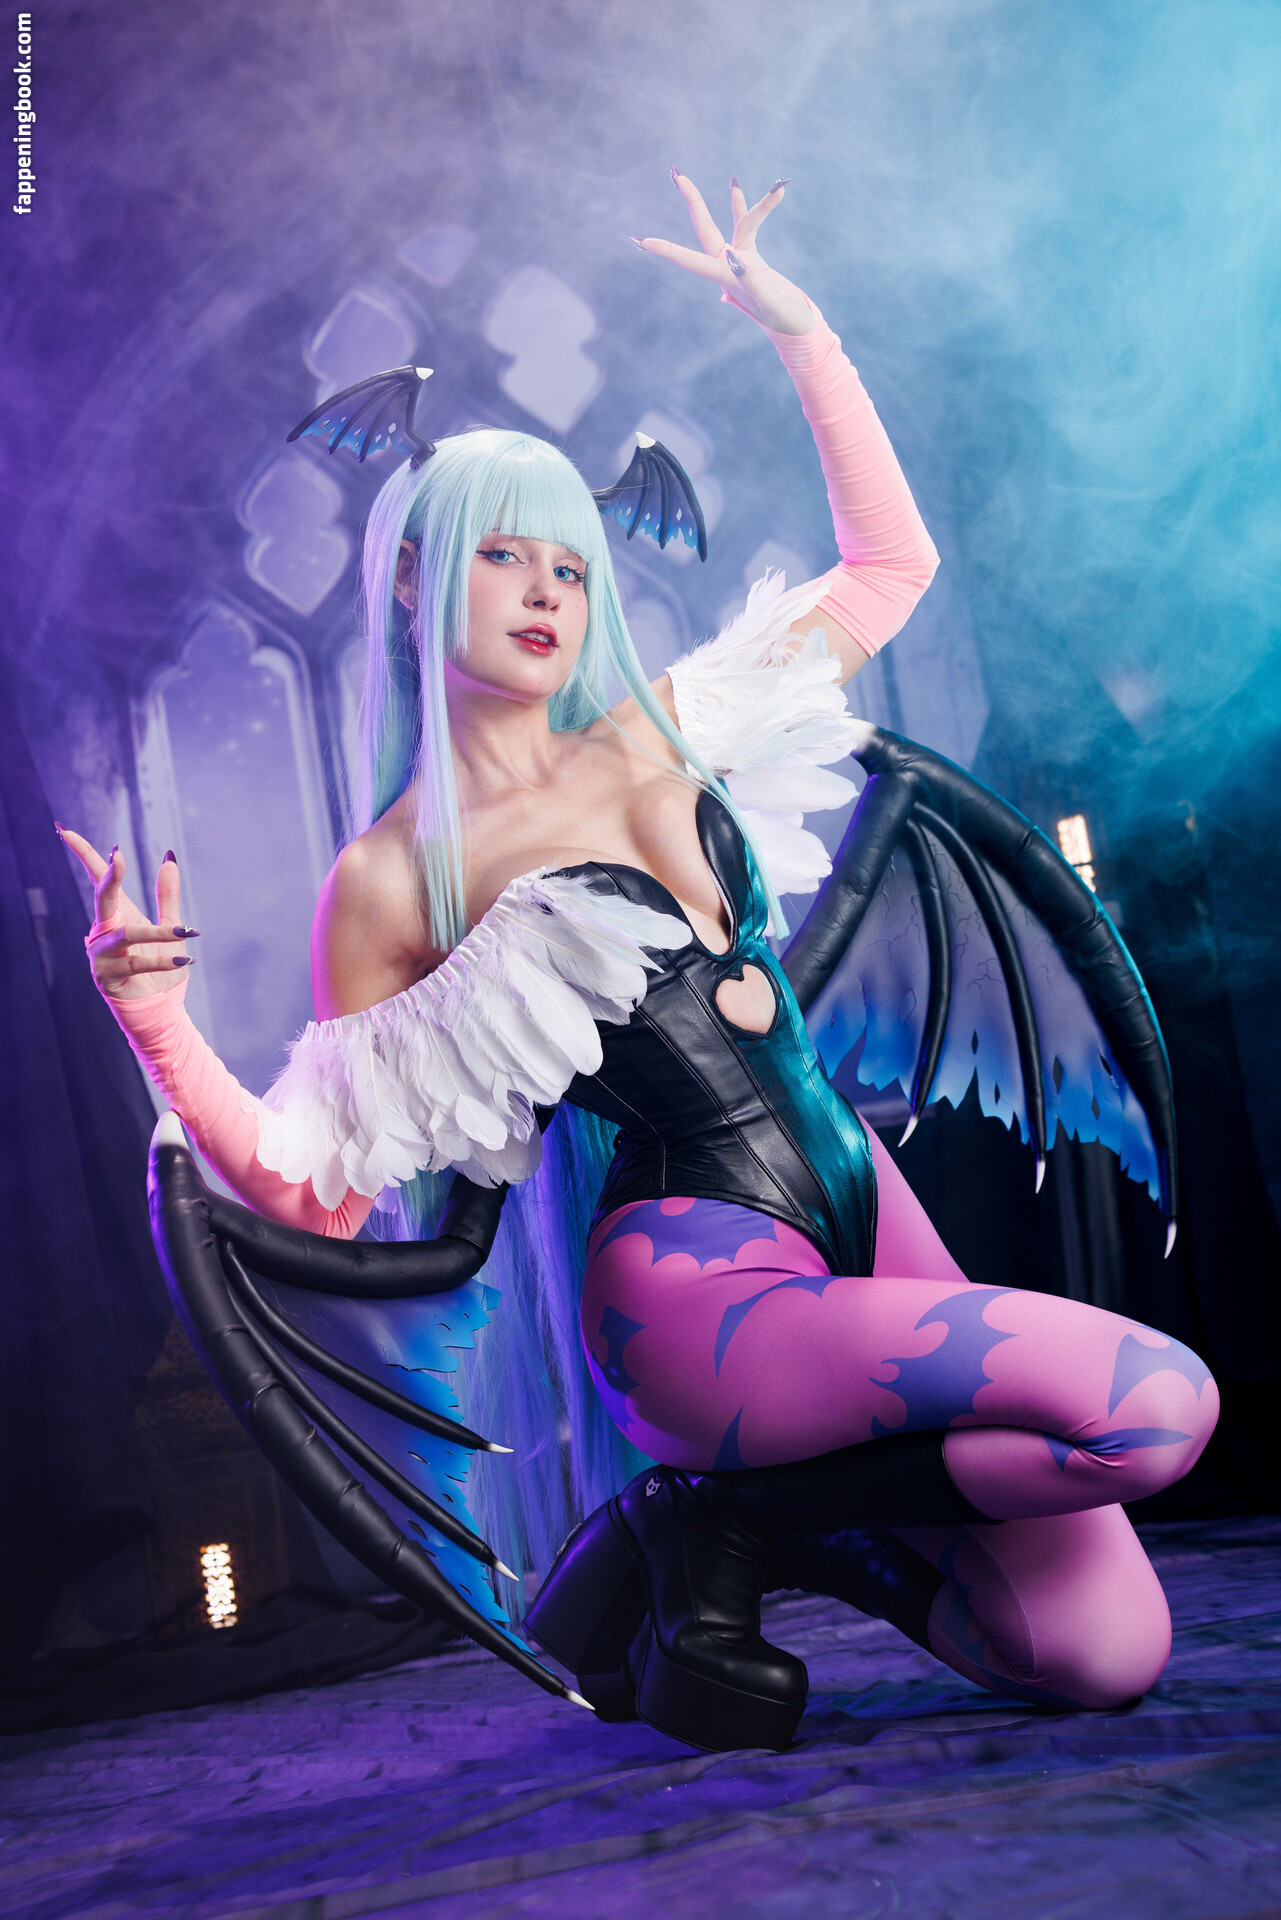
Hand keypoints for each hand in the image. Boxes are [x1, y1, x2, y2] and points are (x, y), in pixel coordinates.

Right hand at [59, 829, 196, 1001]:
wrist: (161, 1007)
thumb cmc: (161, 967)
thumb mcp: (170, 928)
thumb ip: (167, 895)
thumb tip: (169, 857)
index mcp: (117, 915)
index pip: (96, 880)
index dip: (82, 855)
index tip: (64, 830)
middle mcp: (104, 931)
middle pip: (102, 898)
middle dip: (109, 876)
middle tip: (118, 856)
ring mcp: (101, 954)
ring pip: (125, 935)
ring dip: (157, 933)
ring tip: (185, 933)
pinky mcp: (107, 977)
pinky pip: (135, 963)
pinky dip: (161, 959)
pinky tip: (184, 959)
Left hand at [634, 169, 814, 336]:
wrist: (797, 328)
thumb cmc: (785, 322)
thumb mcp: (770, 303)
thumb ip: (752, 281)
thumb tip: (733, 257)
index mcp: (726, 280)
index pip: (692, 261)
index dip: (668, 251)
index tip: (643, 241)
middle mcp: (727, 268)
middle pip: (705, 229)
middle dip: (694, 202)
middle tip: (678, 176)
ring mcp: (739, 262)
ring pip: (738, 223)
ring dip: (747, 203)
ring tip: (756, 184)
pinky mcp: (752, 259)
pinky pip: (748, 228)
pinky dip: (752, 209)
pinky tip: (739, 188)